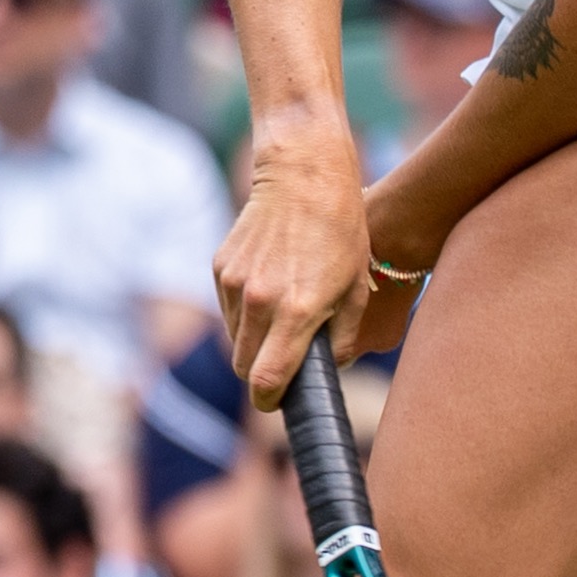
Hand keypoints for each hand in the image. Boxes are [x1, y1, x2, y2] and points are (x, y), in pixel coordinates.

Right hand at [213, 117, 370, 402]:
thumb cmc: (342, 231)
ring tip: (281, 317)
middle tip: (284, 363)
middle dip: (262, 374)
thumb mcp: (355, 288)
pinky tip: (269, 288)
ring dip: (253, 342)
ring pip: (235, 339)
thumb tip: (329, 369)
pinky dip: (244, 313)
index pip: (267, 379)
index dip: (271, 399)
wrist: (305, 176)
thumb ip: (342, 337)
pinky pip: (228, 310)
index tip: (279, 400)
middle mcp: (259, 301)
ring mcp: (235, 284)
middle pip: (244, 367)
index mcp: (297, 311)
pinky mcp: (221, 268)